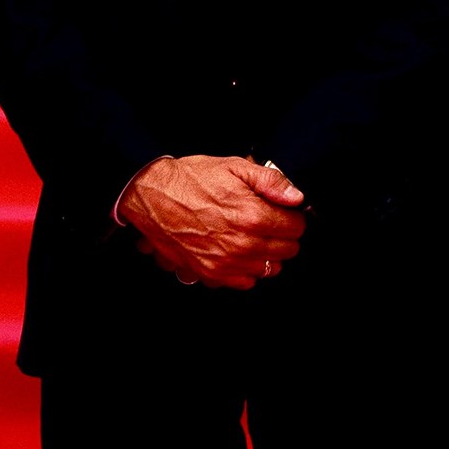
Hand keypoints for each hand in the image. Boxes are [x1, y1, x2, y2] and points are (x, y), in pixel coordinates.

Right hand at [119, 156, 305, 289]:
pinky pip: (246, 282)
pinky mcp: (211, 273)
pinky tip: (239, 251)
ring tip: (253, 236)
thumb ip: (270, 181)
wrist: (152, 196)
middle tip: (268, 222)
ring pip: (270, 268)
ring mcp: (226, 262)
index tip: (282, 211)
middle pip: (287, 250)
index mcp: (252, 215)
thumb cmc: (190, 180)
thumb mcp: (234, 167)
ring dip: (267, 253)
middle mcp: (242, 243)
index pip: (296, 227)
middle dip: (283, 235)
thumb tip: (295, 196)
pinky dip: (248, 269)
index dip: (291, 216)